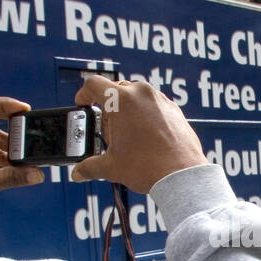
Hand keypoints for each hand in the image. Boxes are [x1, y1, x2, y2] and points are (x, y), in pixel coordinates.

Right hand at [70, 77, 207, 192]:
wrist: (181, 175)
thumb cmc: (148, 166)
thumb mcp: (111, 166)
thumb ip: (90, 166)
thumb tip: (80, 172)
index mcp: (121, 100)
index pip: (94, 85)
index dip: (83, 94)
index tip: (83, 104)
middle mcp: (142, 93)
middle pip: (116, 91)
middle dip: (107, 109)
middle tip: (107, 132)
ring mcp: (160, 100)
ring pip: (136, 97)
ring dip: (127, 112)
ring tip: (126, 137)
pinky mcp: (174, 110)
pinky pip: (153, 106)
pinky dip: (145, 116)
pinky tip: (144, 138)